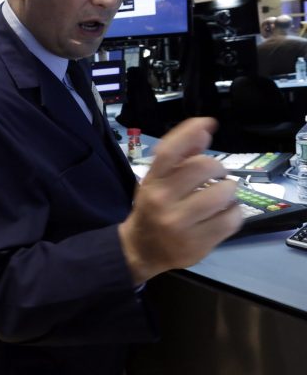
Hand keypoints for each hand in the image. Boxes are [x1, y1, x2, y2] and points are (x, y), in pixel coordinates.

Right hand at [118, 117, 242, 283]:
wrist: (141, 250)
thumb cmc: (152, 209)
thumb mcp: (157, 182)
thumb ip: (180, 157)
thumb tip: (204, 130)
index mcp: (151, 182)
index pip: (169, 152)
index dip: (189, 132)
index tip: (207, 123)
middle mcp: (162, 200)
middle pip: (202, 168)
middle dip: (218, 167)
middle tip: (217, 175)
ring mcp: (180, 223)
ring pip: (222, 194)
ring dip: (229, 191)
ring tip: (221, 197)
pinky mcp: (198, 243)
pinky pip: (231, 219)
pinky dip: (234, 212)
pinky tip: (223, 214)